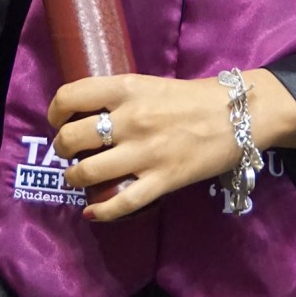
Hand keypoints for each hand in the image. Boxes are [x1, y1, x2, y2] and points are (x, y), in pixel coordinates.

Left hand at [48, 73, 242, 220]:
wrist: (240, 113)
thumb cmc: (194, 97)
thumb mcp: (151, 84)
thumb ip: (121, 98)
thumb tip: (90, 114)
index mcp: (127, 89)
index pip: (71, 96)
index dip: (55, 112)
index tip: (59, 120)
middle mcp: (130, 119)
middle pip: (72, 139)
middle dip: (63, 150)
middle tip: (70, 153)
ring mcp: (145, 152)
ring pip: (87, 173)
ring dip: (75, 179)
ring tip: (79, 178)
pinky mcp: (162, 180)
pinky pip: (120, 203)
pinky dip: (100, 212)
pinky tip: (93, 212)